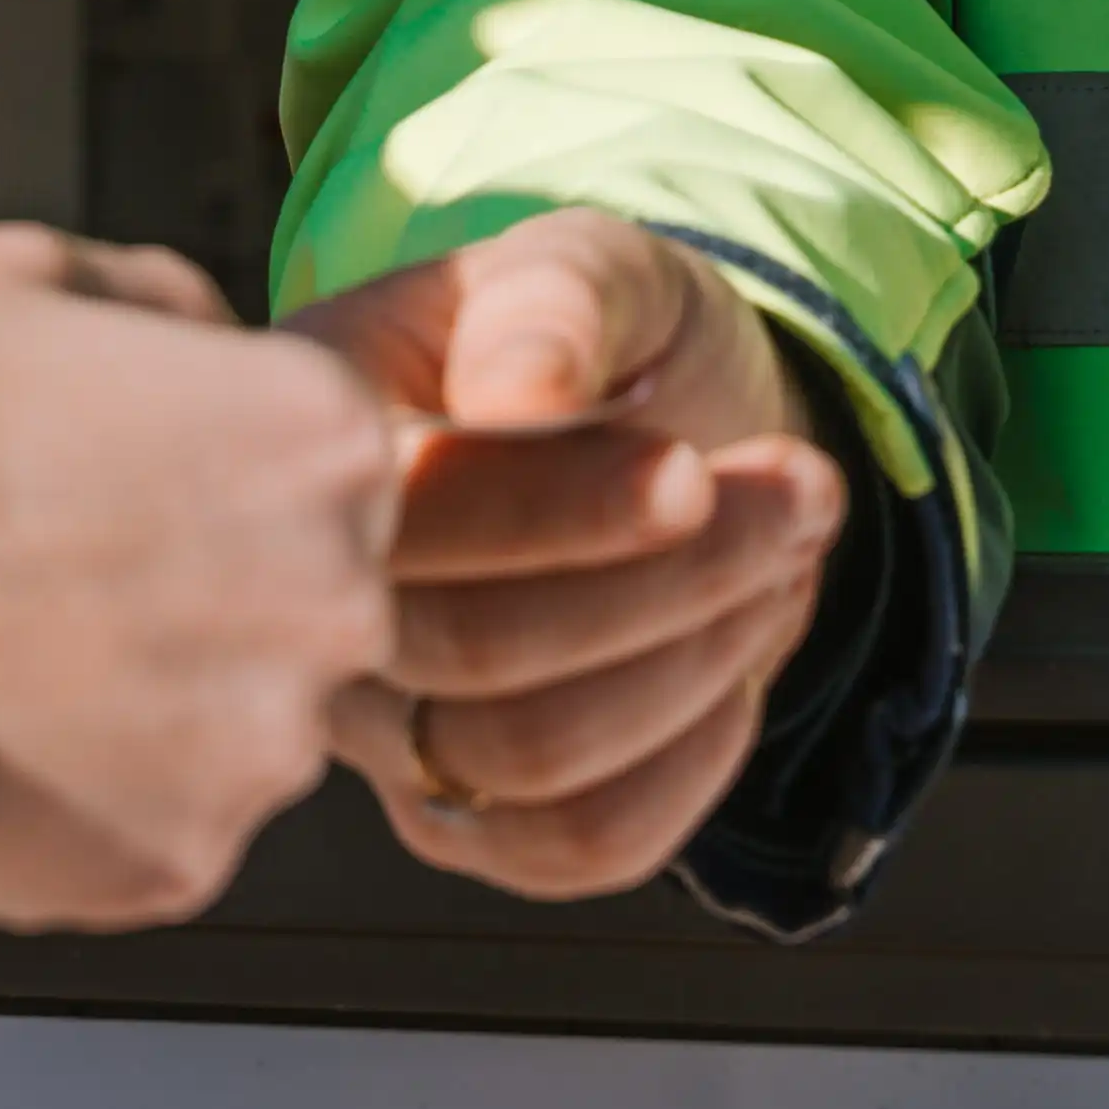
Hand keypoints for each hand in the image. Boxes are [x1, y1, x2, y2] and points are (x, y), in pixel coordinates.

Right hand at [0, 225, 398, 927]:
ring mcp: (258, 754)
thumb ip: (167, 308)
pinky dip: (89, 796)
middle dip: (210, 591)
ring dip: (153, 700)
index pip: (341, 462)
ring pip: (241, 724)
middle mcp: (331, 602)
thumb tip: (205, 340)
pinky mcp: (175, 872)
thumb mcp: (26, 273)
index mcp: (319, 438)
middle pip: (310, 602)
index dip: (229, 468)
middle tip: (60, 573)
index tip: (142, 480)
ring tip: (4, 656)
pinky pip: (162, 827)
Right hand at [279, 209, 852, 901]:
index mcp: (310, 438)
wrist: (667, 433)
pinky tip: (736, 660)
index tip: (694, 469)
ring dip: (697, 655)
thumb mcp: (597, 264)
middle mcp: (311, 598)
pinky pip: (576, 844)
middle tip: (798, 489)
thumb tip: (518, 386)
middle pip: (468, 650)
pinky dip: (693, 760)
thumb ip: (558, 298)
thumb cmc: (608, 336)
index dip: (561, 510)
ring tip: (783, 549)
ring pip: (527, 756)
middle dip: (670, 576)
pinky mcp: (460, 818)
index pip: (403, 514)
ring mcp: (376, 726)